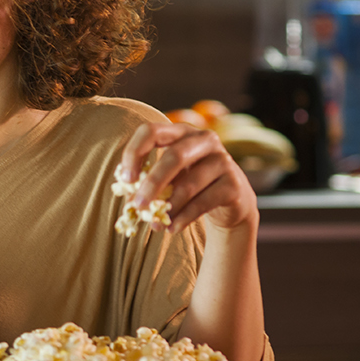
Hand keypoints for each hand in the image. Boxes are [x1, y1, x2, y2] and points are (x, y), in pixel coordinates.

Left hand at [118, 122, 257, 232]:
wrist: (230, 199)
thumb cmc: (189, 185)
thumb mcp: (168, 179)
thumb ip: (148, 182)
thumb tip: (129, 199)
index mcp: (180, 132)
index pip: (151, 132)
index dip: (134, 153)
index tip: (125, 178)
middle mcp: (204, 140)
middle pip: (174, 157)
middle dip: (152, 184)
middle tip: (137, 206)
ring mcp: (223, 160)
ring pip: (188, 185)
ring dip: (168, 208)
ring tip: (155, 224)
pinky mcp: (234, 184)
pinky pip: (202, 203)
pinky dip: (183, 218)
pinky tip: (173, 228)